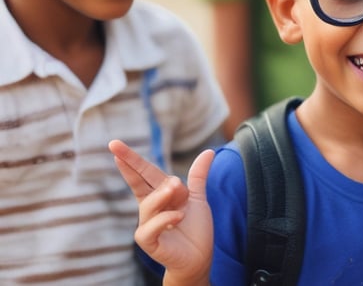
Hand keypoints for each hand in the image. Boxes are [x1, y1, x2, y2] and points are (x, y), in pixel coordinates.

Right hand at [109, 140, 213, 283]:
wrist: (199, 256)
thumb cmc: (195, 228)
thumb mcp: (197, 197)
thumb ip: (198, 176)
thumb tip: (210, 151)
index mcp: (159, 195)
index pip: (145, 173)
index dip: (132, 160)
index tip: (115, 144)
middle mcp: (150, 208)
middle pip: (138, 183)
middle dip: (128, 165)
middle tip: (115, 148)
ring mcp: (147, 224)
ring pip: (149, 204)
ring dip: (162, 195)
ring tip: (176, 188)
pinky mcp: (149, 241)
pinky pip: (151, 227)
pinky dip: (165, 219)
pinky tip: (179, 217)